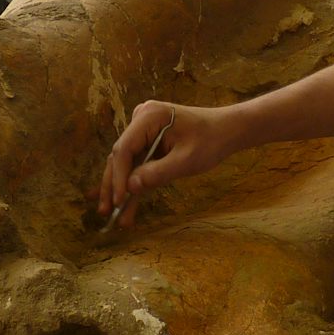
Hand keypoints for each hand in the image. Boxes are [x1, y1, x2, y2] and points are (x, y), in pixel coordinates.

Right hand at [95, 100, 241, 227]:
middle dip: (113, 186)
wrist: (227, 130)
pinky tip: (126, 207)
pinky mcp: (148, 141)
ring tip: (115, 217)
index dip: (118, 177)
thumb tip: (130, 188)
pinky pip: (138, 164)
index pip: (124, 149)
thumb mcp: (186, 160)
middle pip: (120, 157)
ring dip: (122, 189)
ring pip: (126, 164)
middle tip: (106, 212)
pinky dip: (135, 184)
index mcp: (148, 117)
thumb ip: (158, 173)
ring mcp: (143, 130)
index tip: (118, 202)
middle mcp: (141, 119)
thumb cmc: (211, 141)